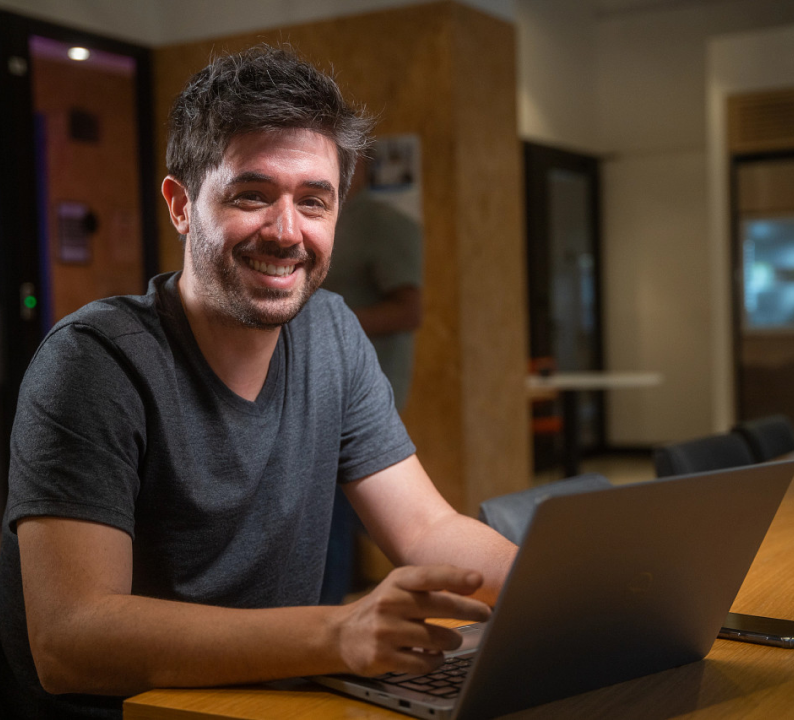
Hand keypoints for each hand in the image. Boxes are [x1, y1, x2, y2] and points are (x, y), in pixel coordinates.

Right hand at [332, 565, 490, 676]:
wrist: (343, 634)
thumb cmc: (383, 607)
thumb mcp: (400, 587)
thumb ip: (431, 584)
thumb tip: (473, 582)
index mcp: (396, 581)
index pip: (428, 575)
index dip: (454, 576)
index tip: (478, 579)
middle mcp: (389, 602)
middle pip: (438, 606)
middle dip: (469, 610)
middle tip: (486, 613)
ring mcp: (384, 631)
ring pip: (436, 639)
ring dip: (452, 641)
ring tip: (452, 640)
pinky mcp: (382, 657)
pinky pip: (423, 663)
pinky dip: (435, 661)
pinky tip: (434, 656)